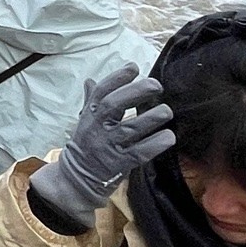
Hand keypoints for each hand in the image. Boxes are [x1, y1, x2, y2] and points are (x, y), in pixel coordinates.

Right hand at [29, 66, 174, 228]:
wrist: (77, 179)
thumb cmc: (86, 145)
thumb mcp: (84, 122)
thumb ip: (90, 101)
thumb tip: (91, 80)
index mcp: (89, 115)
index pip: (101, 92)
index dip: (117, 78)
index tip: (133, 67)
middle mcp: (97, 129)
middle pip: (113, 106)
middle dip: (136, 92)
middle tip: (156, 85)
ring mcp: (109, 146)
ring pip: (130, 129)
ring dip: (151, 118)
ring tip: (166, 111)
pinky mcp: (121, 163)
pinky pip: (140, 152)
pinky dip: (156, 144)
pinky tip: (168, 136)